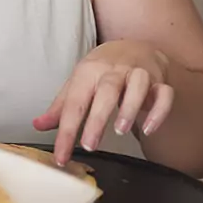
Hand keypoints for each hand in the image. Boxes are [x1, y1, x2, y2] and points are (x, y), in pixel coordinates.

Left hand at [32, 40, 174, 166]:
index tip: (61, 155)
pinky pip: (165, 93)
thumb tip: (38, 125)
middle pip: (106, 91)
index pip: (74, 103)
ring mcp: (139, 73)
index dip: (66, 131)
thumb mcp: (78, 83)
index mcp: (88, 72)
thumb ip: (61, 107)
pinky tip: (149, 128)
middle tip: (89, 146)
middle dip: (97, 119)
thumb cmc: (102, 70)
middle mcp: (114, 70)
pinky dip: (159, 110)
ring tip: (120, 131)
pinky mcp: (160, 80)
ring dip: (129, 108)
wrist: (134, 46)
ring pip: (137, 87)